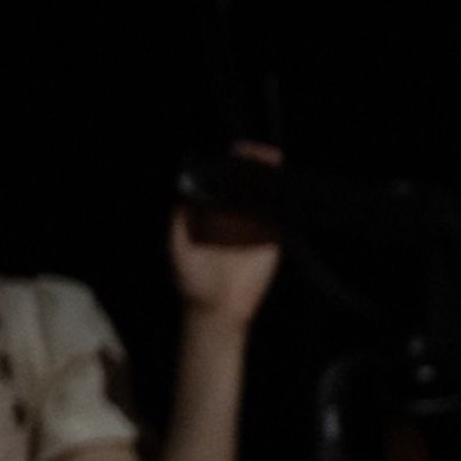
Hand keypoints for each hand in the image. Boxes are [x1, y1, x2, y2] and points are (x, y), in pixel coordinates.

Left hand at [169, 143, 284, 328]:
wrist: (216, 308)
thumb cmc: (191, 277)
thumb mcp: (177, 241)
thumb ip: (182, 216)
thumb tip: (189, 189)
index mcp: (211, 212)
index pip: (223, 181)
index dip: (231, 165)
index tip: (238, 153)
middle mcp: (234, 216)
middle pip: (247, 184)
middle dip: (254, 167)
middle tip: (262, 154)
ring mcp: (254, 228)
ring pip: (264, 198)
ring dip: (271, 181)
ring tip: (275, 163)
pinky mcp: (272, 243)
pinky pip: (279, 220)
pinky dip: (283, 206)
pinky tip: (284, 192)